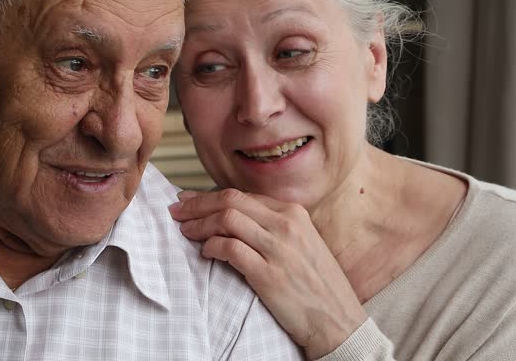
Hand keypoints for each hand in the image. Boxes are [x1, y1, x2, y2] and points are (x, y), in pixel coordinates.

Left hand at [169, 188, 368, 358]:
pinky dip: (211, 247)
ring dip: (199, 224)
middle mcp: (286, 225)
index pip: (242, 195)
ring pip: (227, 220)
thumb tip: (233, 216)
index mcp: (294, 213)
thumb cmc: (317, 284)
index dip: (210, 196)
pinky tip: (205, 253)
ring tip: (185, 231)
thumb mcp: (302, 242)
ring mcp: (278, 249)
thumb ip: (273, 226)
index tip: (190, 200)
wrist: (338, 320)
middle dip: (197, 203)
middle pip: (230, 201)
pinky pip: (229, 249)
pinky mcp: (268, 274)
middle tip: (177, 210)